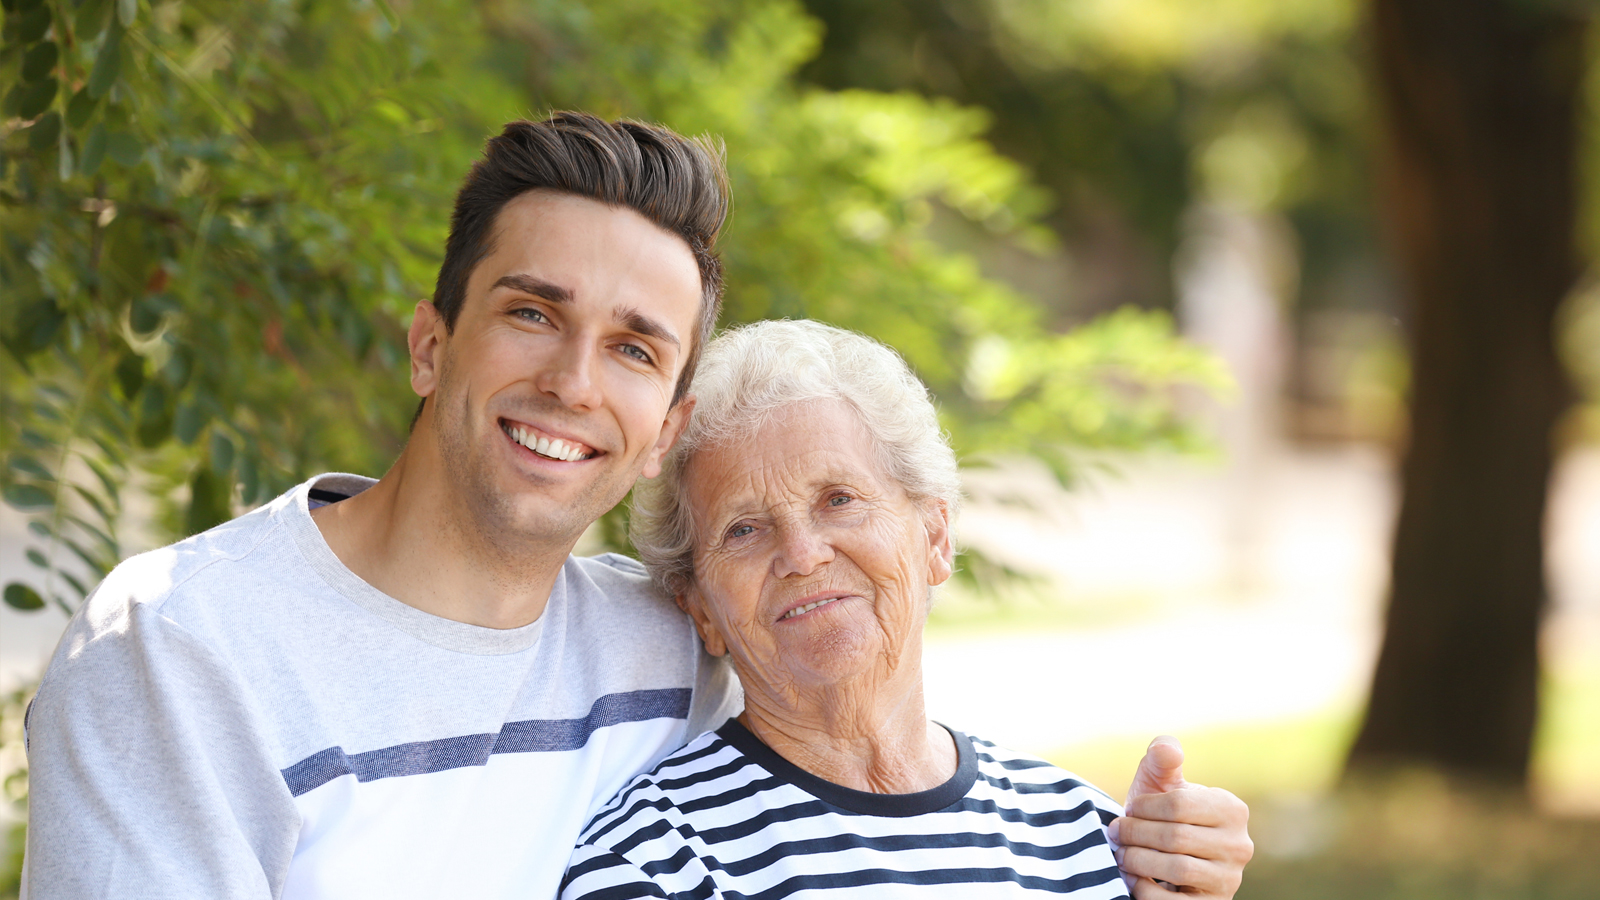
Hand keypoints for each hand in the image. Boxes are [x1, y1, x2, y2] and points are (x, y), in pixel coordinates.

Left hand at [1106, 736, 1252, 898]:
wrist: (1167, 859)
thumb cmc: (1162, 815)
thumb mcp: (1161, 784)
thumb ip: (1161, 760)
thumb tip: (1166, 749)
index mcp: (1232, 809)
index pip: (1178, 805)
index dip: (1143, 807)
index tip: (1128, 810)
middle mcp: (1239, 846)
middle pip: (1174, 837)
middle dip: (1134, 833)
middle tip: (1114, 832)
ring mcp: (1230, 879)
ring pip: (1176, 869)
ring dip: (1137, 860)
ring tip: (1122, 854)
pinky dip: (1144, 889)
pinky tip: (1133, 878)